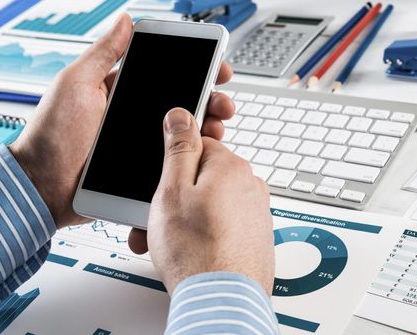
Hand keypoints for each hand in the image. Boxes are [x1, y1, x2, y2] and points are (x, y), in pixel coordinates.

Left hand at [9, 13, 234, 228]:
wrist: (43, 186)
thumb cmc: (51, 134)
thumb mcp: (75, 84)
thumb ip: (103, 54)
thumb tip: (124, 21)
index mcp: (120, 92)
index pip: (164, 74)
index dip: (192, 69)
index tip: (213, 68)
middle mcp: (134, 117)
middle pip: (180, 103)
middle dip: (207, 98)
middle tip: (221, 101)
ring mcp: (140, 144)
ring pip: (182, 133)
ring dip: (205, 127)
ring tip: (216, 127)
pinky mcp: (142, 170)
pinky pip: (172, 161)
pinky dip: (190, 156)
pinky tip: (202, 152)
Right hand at [147, 108, 274, 294]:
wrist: (222, 301)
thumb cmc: (196, 252)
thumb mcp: (172, 190)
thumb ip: (178, 148)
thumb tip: (181, 116)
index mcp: (230, 166)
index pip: (197, 146)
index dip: (172, 166)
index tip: (162, 183)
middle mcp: (250, 185)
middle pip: (203, 177)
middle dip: (178, 195)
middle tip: (160, 218)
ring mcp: (255, 211)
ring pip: (211, 203)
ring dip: (188, 217)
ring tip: (171, 241)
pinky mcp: (255, 234)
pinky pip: (224, 223)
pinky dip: (206, 231)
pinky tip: (192, 249)